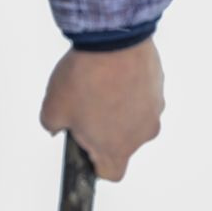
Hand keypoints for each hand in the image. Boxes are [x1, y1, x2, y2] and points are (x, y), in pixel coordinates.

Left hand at [39, 38, 164, 180]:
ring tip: (99, 86)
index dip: (97, 164)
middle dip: (105, 131)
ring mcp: (153, 110)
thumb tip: (57, 127)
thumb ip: (53, 128)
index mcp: (116, 148)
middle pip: (122, 143)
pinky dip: (129, 90)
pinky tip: (113, 74)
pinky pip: (142, 96)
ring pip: (134, 118)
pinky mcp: (159, 87)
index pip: (111, 173)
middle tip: (86, 109)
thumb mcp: (52, 109)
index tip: (87, 149)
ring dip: (119, 109)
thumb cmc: (85, 78)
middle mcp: (141, 134)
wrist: (113, 38)